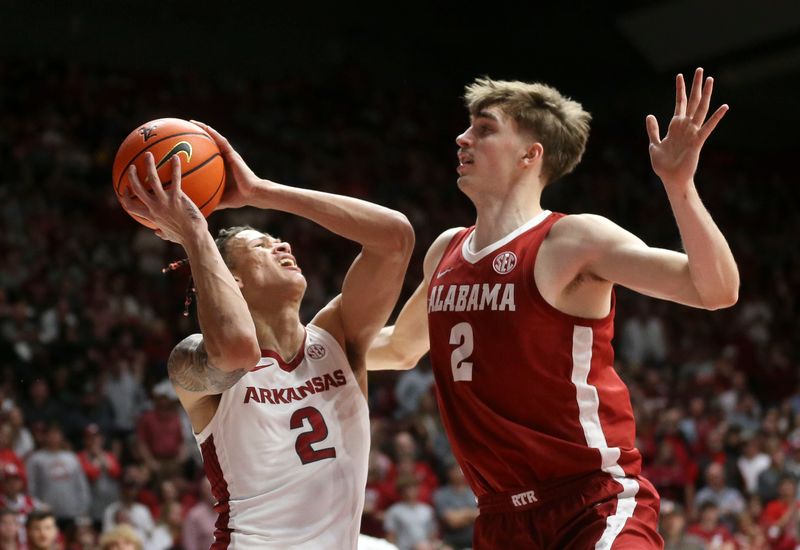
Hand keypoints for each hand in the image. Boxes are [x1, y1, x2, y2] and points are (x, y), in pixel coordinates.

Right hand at [118, 153, 205, 244]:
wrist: (194, 237)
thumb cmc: (184, 237)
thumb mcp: (169, 236)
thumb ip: (162, 233)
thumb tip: (158, 233)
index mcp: (151, 215)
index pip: (131, 207)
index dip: (125, 197)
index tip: (125, 188)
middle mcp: (154, 207)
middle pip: (137, 189)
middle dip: (132, 176)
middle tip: (132, 166)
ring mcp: (165, 201)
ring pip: (152, 179)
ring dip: (149, 166)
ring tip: (149, 155)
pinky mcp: (177, 197)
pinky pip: (175, 179)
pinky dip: (175, 167)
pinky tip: (175, 158)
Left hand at [190, 120, 260, 209]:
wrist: (252, 194)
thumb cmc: (239, 198)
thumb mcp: (221, 200)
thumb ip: (210, 200)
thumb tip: (198, 208)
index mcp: (221, 168)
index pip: (207, 157)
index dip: (196, 150)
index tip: (184, 146)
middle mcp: (224, 159)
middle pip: (209, 144)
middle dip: (197, 136)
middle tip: (184, 130)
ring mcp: (229, 155)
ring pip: (215, 138)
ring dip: (204, 129)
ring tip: (192, 122)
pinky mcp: (233, 154)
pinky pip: (222, 141)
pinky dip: (213, 133)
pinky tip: (205, 127)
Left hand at [646, 67, 728, 187]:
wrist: (671, 179)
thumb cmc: (663, 165)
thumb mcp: (654, 144)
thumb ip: (653, 130)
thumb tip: (650, 115)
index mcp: (675, 127)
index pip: (679, 104)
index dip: (679, 90)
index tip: (680, 76)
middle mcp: (686, 127)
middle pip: (692, 102)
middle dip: (695, 86)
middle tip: (700, 69)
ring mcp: (692, 133)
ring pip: (700, 110)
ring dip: (705, 95)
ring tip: (710, 80)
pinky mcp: (697, 142)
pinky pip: (707, 127)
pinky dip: (716, 117)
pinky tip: (724, 107)